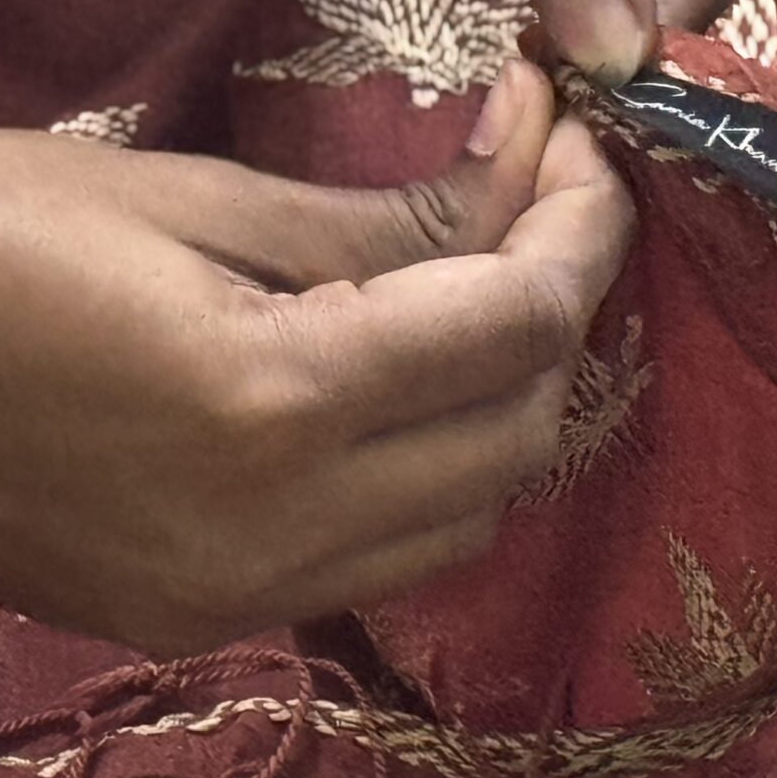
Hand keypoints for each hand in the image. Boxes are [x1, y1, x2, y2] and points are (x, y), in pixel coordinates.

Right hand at [0, 66, 633, 655]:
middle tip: (548, 210)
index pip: (516, 326)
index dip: (584, 233)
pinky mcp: (199, 623)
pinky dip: (431, 477)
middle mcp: (277, 527)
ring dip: (506, 405)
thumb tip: (528, 165)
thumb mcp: (181, 198)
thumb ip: (379, 212)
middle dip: (556, 317)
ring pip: (473, 513)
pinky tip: (404, 391)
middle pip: (520, 431)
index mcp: (271, 402)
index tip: (595, 154)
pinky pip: (385, 559)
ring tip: (484, 292)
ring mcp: (238, 594)